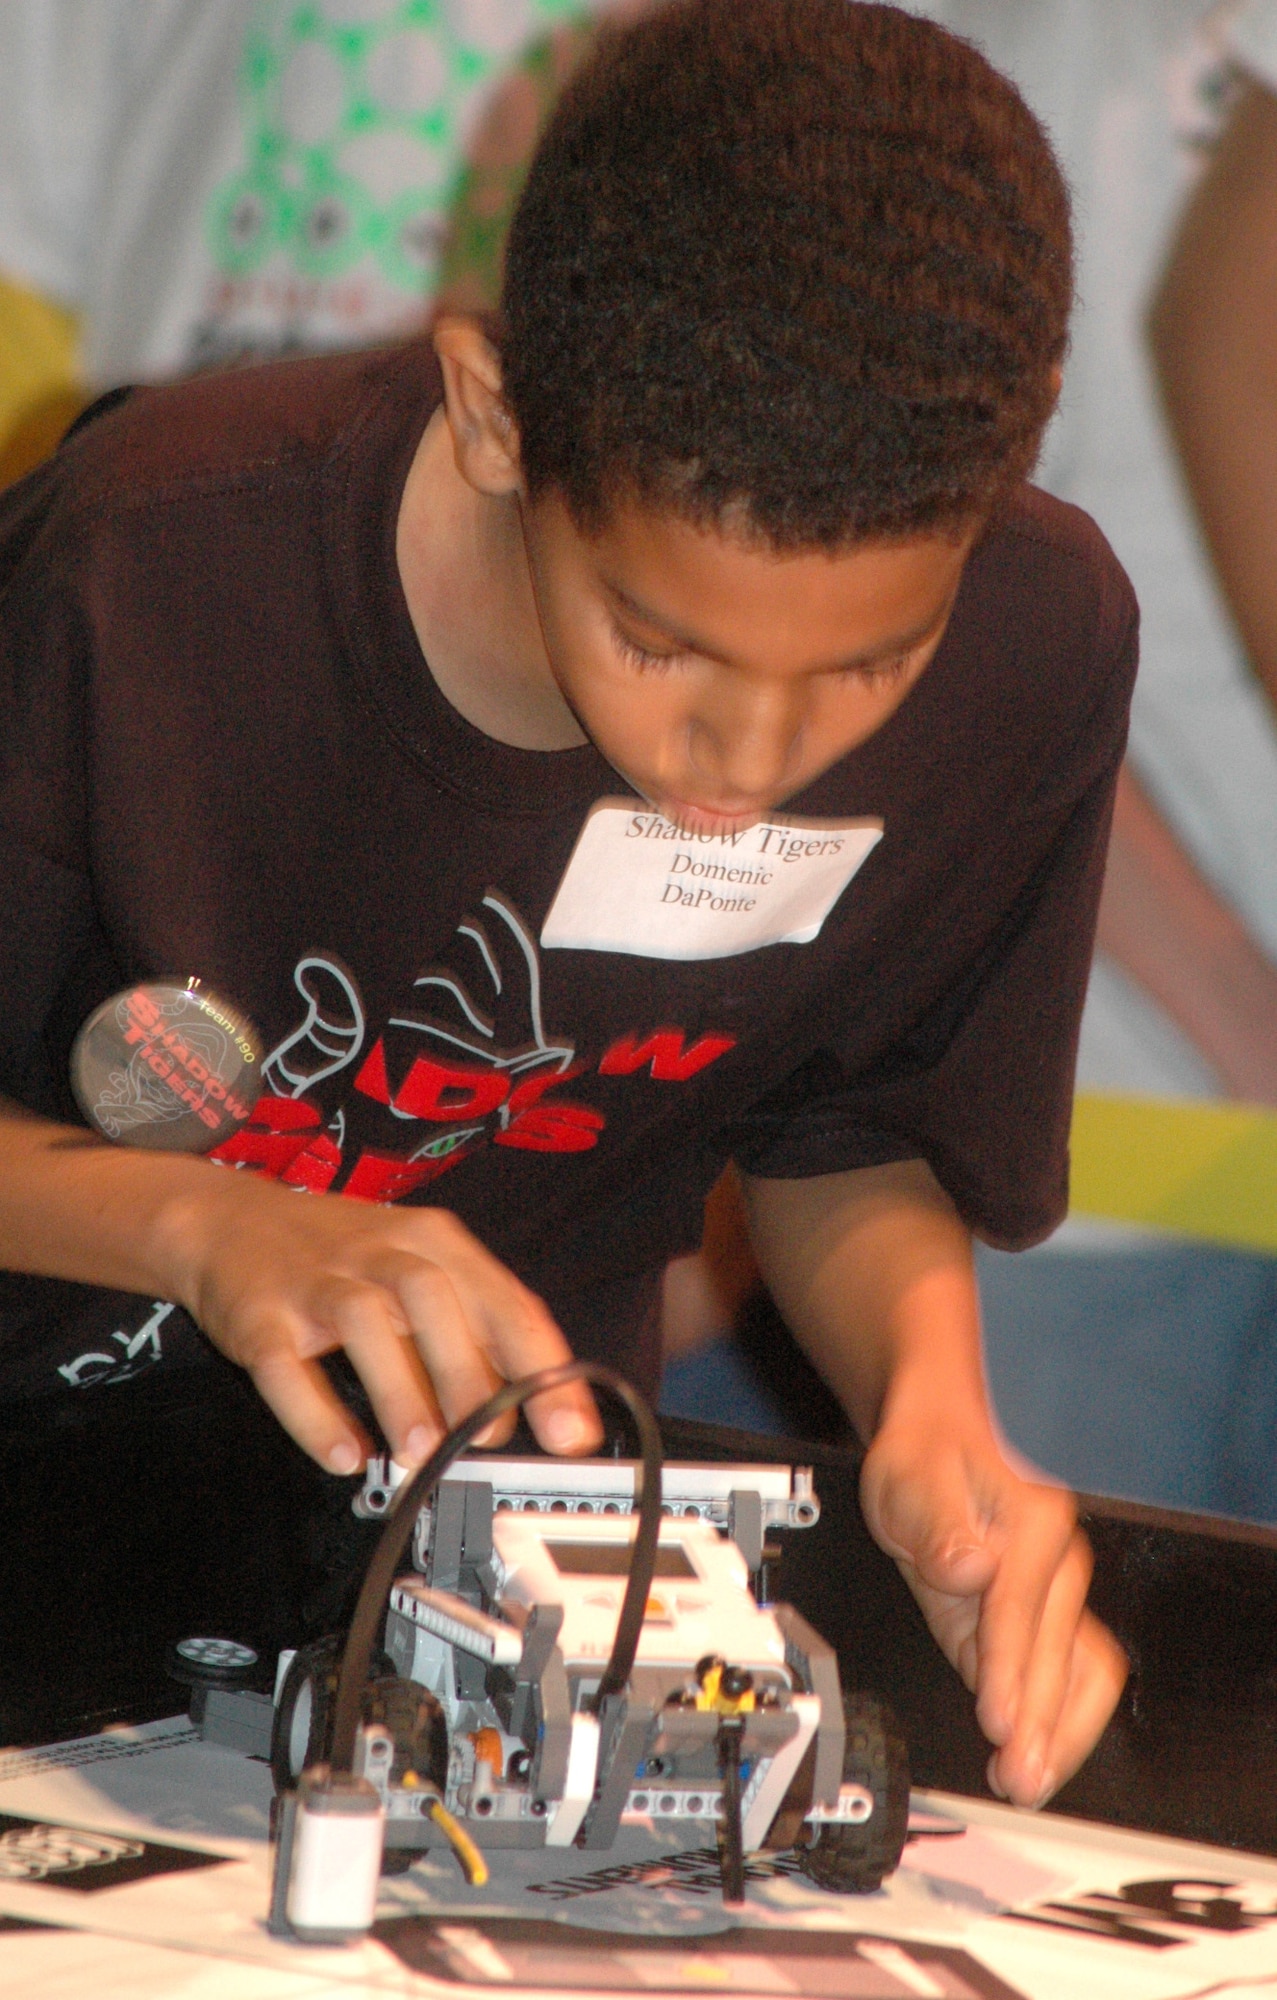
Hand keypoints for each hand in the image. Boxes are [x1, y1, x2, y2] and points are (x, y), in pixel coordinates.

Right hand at [161, 1168, 602, 1474]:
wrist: (227, 1218)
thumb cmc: (343, 1257)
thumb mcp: (417, 1270)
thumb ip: (470, 1332)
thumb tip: (524, 1412)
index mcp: (433, 1242)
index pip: (504, 1302)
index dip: (543, 1369)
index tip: (571, 1432)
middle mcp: (379, 1252)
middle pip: (435, 1300)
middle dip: (469, 1375)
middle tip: (488, 1439)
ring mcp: (316, 1281)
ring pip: (366, 1325)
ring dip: (400, 1393)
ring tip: (421, 1452)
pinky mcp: (260, 1315)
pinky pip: (286, 1365)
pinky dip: (315, 1413)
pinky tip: (343, 1454)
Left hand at [859, 1410, 1126, 1807]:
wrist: (937, 1445)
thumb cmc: (923, 1461)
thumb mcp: (911, 1481)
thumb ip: (938, 1525)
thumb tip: (968, 1567)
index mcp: (1033, 1520)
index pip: (1020, 1606)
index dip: (1007, 1668)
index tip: (997, 1718)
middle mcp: (1058, 1559)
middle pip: (1060, 1650)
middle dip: (1040, 1720)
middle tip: (1018, 1774)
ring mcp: (1058, 1594)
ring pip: (1086, 1672)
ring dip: (1063, 1733)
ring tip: (1032, 1782)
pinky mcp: (1046, 1621)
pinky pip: (1078, 1676)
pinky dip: (1065, 1722)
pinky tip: (1045, 1756)